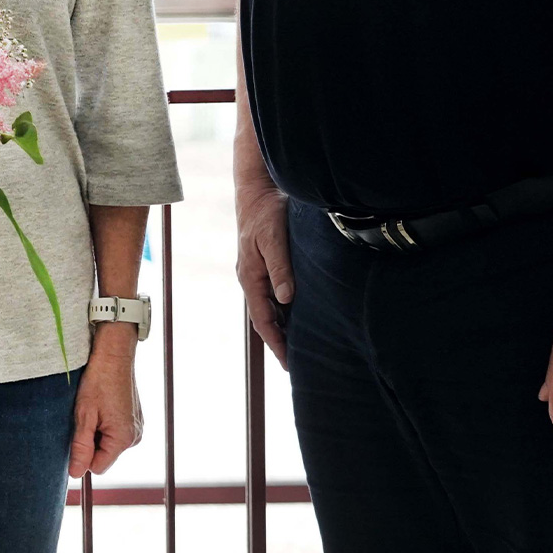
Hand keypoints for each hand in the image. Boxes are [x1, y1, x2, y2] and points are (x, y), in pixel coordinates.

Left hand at [69, 325, 143, 477]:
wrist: (114, 354)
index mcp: (123, 439)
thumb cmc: (98, 381)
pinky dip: (106, 423)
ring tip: (94, 409)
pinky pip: (116, 432)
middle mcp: (135, 437)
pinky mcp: (136, 419)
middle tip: (86, 416)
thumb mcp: (84, 414)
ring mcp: (137, 428)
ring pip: (109, 443)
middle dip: (91, 441)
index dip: (83, 454)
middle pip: (104, 455)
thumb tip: (75, 475)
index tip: (78, 432)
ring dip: (98, 432)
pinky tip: (102, 405)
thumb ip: (80, 447)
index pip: (97, 467)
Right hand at [236, 183, 293, 367]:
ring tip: (302, 346)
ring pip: (271, 307)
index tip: (288, 364)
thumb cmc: (266, 211)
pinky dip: (286, 309)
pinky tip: (301, 314)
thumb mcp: (273, 238)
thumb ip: (279, 268)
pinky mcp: (268, 263)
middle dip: (279, 341)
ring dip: (283, 326)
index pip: (262, 319)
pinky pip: (276, 294)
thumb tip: (285, 299)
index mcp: (250, 276)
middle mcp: (252, 277)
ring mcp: (259, 271)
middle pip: (265, 318)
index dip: (275, 343)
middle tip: (298, 364)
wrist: (258, 187)